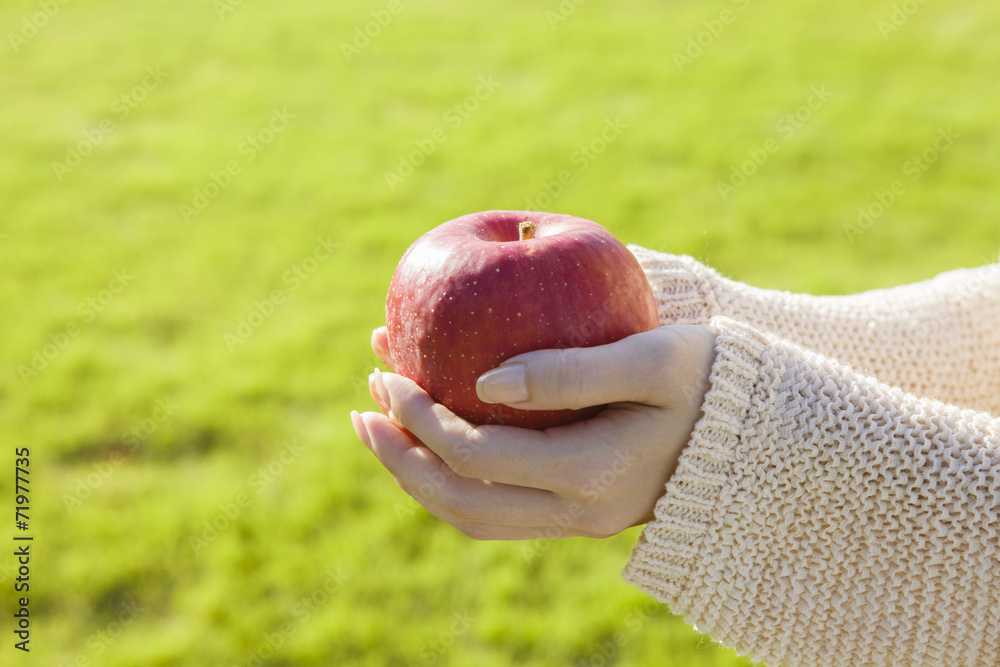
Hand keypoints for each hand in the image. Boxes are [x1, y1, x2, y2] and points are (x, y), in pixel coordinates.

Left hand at [350, 324, 716, 539]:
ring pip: (474, 517)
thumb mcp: (655, 358)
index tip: (387, 371)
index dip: (420, 419)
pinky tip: (439, 438)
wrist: (762, 435)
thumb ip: (571, 370)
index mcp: (591, 473)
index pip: (476, 457)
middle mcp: (578, 511)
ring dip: (420, 477)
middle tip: (361, 411)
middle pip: (460, 503)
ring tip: (380, 430)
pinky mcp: (580, 510)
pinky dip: (455, 478)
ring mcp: (578, 519)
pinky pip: (499, 509)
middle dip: (400, 459)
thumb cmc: (715, 379)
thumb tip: (480, 381)